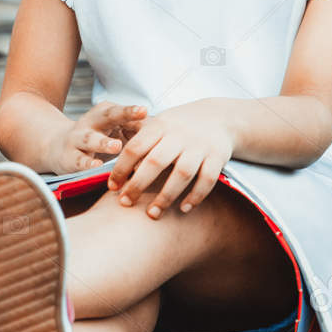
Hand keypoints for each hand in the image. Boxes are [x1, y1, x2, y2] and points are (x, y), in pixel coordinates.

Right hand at [42, 101, 146, 172]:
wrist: (56, 146)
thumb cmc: (96, 138)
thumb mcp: (113, 131)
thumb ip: (135, 132)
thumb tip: (165, 137)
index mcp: (104, 114)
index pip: (122, 111)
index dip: (133, 111)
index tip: (146, 110)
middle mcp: (91, 122)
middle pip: (108, 116)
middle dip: (124, 114)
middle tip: (141, 113)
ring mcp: (78, 139)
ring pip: (91, 138)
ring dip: (104, 142)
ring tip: (117, 146)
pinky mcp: (69, 157)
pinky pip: (79, 160)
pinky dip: (87, 163)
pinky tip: (97, 166)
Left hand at [107, 100, 234, 217]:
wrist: (219, 117)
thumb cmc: (179, 127)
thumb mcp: (158, 125)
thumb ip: (140, 143)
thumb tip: (116, 171)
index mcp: (159, 126)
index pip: (135, 147)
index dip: (121, 168)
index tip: (112, 187)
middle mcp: (179, 135)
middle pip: (155, 162)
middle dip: (138, 185)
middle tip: (125, 203)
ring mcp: (200, 146)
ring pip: (182, 174)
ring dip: (166, 196)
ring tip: (152, 214)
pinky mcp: (218, 157)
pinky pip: (207, 179)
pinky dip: (195, 196)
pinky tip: (184, 208)